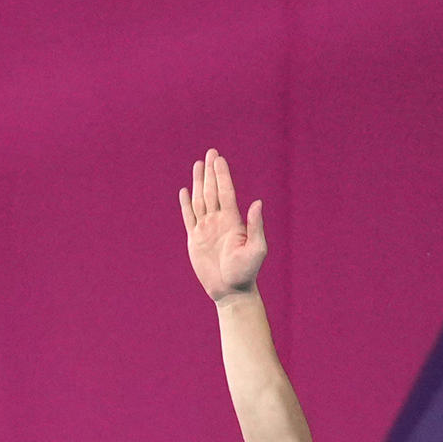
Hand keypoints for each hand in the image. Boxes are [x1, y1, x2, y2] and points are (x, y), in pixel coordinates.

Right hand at [182, 149, 266, 298]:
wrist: (231, 290)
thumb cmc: (247, 272)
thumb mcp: (257, 249)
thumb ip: (256, 226)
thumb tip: (257, 202)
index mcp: (232, 221)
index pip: (226, 192)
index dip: (222, 175)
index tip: (219, 159)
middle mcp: (218, 221)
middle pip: (212, 191)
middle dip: (211, 172)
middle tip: (210, 152)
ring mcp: (206, 229)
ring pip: (200, 200)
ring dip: (199, 182)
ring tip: (198, 165)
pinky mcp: (195, 240)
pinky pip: (189, 218)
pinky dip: (186, 205)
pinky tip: (185, 191)